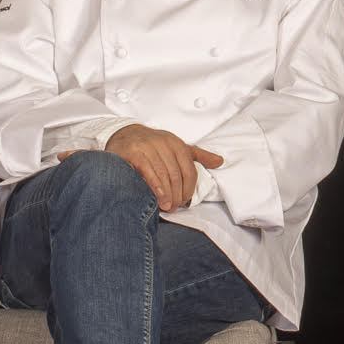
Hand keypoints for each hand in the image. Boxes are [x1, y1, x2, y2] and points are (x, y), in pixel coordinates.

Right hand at [105, 122, 223, 211]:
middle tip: (175, 208)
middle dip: (177, 195)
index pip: (189, 171)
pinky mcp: (133, 152)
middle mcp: (163, 142)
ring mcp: (147, 146)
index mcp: (176, 143)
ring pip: (163, 175)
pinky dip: (155, 187)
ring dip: (167, 195)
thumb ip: (197, 156)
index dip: (189, 189)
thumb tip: (219, 161)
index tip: (185, 201)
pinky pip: (147, 172)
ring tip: (167, 207)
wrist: (123, 135)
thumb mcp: (176, 147)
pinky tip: (158, 198)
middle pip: (176, 175)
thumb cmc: (153, 145)